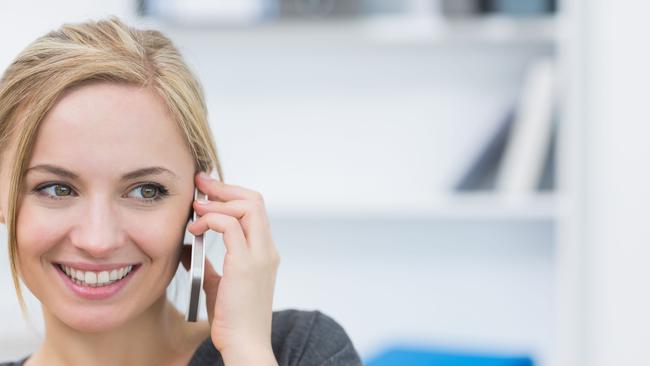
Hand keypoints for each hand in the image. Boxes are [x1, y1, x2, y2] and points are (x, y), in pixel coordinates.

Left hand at [183, 171, 280, 362]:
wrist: (244, 344)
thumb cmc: (232, 320)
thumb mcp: (218, 284)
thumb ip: (208, 264)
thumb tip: (189, 246)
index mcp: (264, 252)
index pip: (254, 209)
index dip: (231, 195)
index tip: (207, 191)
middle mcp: (266, 250)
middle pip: (254, 200)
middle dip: (224, 188)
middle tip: (200, 184)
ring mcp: (260, 256)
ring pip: (247, 207)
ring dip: (217, 203)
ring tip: (196, 209)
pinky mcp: (246, 264)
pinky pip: (231, 226)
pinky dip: (212, 220)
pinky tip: (195, 229)